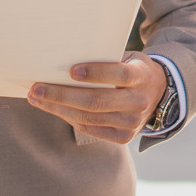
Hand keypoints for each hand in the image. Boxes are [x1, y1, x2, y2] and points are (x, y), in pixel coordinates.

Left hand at [28, 54, 167, 143]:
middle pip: (96, 101)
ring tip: (37, 98)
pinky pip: (90, 129)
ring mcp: (132, 122)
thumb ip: (106, 61)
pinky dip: (69, 118)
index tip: (71, 70)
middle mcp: (138, 101)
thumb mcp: (128, 58)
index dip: (96, 73)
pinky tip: (53, 108)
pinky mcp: (124, 136)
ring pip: (88, 118)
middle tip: (37, 88)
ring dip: (58, 108)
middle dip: (62, 95)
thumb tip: (64, 60)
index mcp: (141, 77)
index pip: (119, 75)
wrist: (158, 93)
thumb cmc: (133, 69)